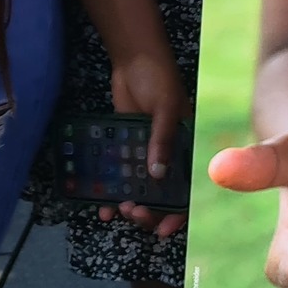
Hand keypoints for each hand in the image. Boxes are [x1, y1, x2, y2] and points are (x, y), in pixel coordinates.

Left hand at [89, 47, 190, 238]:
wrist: (133, 57)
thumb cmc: (159, 77)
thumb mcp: (166, 107)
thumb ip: (162, 140)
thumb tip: (157, 175)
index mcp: (186, 147)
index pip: (188, 189)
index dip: (178, 213)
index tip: (162, 230)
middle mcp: (167, 155)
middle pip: (162, 196)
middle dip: (149, 211)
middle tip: (132, 212)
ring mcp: (145, 152)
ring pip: (139, 190)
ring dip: (129, 206)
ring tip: (114, 211)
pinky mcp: (126, 147)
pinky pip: (119, 176)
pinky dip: (110, 192)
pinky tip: (100, 204)